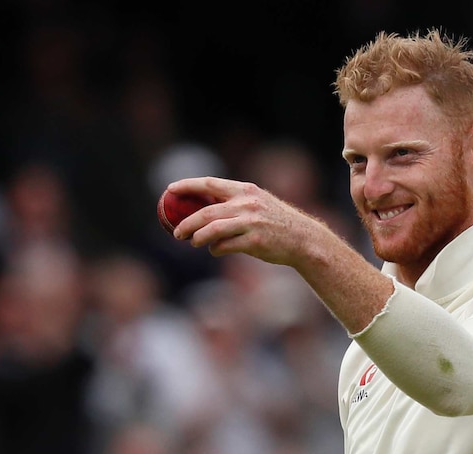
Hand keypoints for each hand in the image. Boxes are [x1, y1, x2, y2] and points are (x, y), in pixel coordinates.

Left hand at [167, 177, 325, 266]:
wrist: (303, 239)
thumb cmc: (276, 222)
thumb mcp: (258, 203)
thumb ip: (235, 203)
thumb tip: (203, 210)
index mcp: (245, 190)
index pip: (209, 184)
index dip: (187, 186)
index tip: (170, 190)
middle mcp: (247, 204)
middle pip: (206, 211)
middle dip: (187, 222)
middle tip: (176, 232)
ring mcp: (251, 223)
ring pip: (213, 230)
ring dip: (198, 237)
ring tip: (192, 242)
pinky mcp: (255, 242)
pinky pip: (225, 246)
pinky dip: (216, 249)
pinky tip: (215, 250)